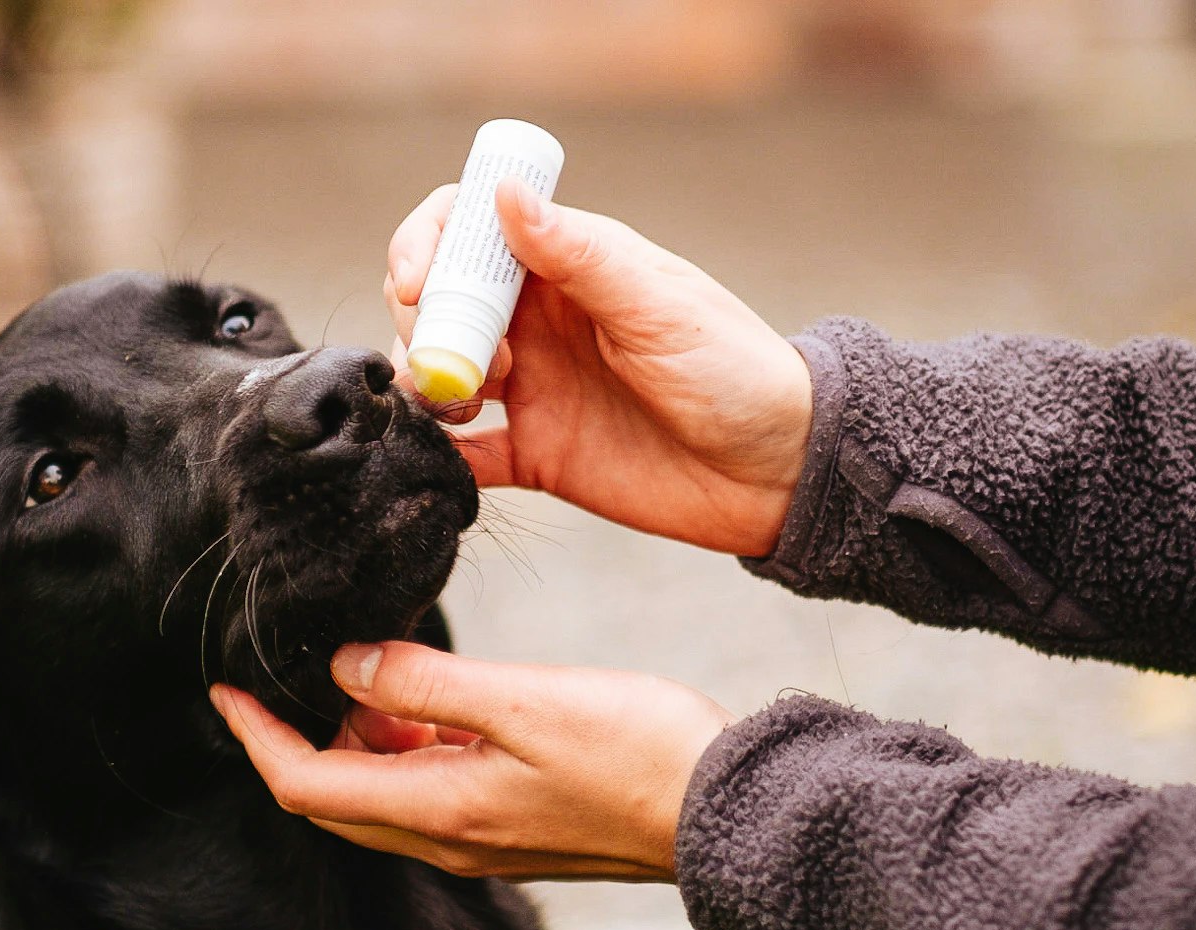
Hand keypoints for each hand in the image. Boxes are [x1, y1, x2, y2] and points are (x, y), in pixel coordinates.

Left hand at [209, 641, 731, 880]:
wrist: (733, 814)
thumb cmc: (640, 752)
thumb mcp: (524, 701)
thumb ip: (424, 685)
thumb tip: (341, 667)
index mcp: (439, 813)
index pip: (305, 786)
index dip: (255, 737)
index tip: (223, 688)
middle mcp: (449, 841)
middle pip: (333, 798)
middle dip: (299, 736)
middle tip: (297, 669)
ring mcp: (482, 843)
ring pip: (383, 793)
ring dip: (362, 736)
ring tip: (382, 668)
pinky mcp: (514, 831)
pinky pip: (431, 793)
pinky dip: (411, 746)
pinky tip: (440, 701)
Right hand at [386, 181, 813, 556]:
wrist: (777, 471)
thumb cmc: (736, 371)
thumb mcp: (658, 307)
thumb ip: (579, 255)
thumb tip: (506, 193)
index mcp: (568, 266)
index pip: (470, 227)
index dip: (428, 246)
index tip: (418, 285)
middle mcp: (539, 320)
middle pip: (441, 299)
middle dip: (424, 321)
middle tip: (455, 360)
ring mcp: (533, 387)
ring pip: (439, 371)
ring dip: (427, 384)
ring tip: (465, 408)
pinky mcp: (535, 453)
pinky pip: (465, 454)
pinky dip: (440, 455)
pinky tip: (443, 459)